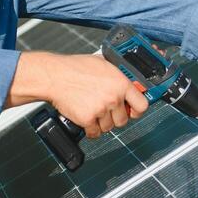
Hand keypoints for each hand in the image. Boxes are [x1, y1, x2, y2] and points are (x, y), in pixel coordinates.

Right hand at [8, 51, 148, 138]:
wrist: (54, 76)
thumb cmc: (75, 68)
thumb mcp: (102, 64)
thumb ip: (116, 76)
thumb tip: (127, 83)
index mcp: (121, 83)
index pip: (142, 105)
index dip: (137, 111)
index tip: (133, 112)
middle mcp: (113, 97)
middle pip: (123, 120)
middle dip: (115, 117)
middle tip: (105, 110)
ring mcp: (101, 109)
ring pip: (108, 127)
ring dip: (101, 123)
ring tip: (91, 110)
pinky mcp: (87, 119)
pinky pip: (94, 133)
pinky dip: (90, 130)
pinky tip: (86, 119)